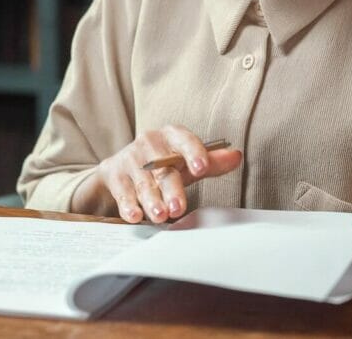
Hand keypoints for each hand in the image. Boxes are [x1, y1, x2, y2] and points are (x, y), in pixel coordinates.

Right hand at [95, 125, 241, 223]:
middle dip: (171, 189)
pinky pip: (122, 192)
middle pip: (163, 168)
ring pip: (143, 182)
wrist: (122, 168)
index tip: (201, 168)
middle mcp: (149, 143)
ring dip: (151, 200)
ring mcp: (129, 158)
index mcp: (171, 136)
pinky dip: (128, 205)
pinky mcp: (114, 174)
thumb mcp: (186, 162)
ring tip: (160, 215)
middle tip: (178, 207)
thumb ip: (211, 162)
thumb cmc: (162, 165)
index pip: (184, 140)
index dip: (193, 153)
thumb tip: (236, 156)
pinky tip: (134, 215)